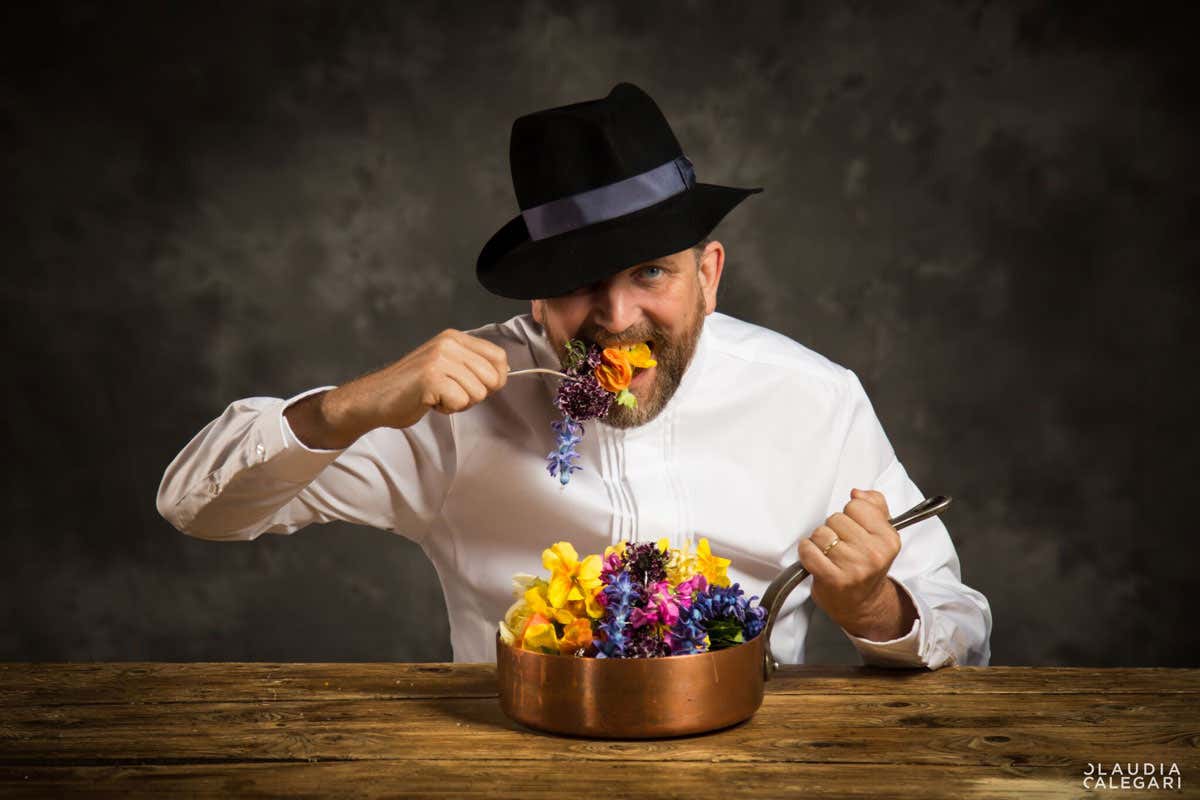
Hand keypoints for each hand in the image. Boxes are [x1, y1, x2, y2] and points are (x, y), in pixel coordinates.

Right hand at [290, 329, 508, 447]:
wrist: (376, 398)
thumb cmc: (412, 388)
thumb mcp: (447, 366)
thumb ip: (472, 365)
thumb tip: (503, 373)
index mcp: (455, 338)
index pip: (499, 357)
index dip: (495, 379)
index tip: (475, 387)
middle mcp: (449, 343)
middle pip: (492, 378)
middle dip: (475, 394)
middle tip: (449, 393)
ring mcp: (439, 359)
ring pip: (478, 392)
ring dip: (459, 402)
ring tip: (437, 395)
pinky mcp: (431, 377)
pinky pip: (461, 401)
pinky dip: (447, 409)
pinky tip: (430, 401)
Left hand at [797, 489, 911, 638]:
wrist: (862, 603)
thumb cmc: (867, 565)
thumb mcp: (880, 534)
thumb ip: (874, 506)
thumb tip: (857, 492)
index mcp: (889, 539)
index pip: (856, 505)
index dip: (850, 515)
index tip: (854, 529)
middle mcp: (874, 553)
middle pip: (836, 518)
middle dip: (834, 528)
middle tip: (841, 545)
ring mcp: (853, 567)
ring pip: (820, 533)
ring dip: (819, 542)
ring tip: (830, 554)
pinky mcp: (832, 578)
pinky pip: (808, 550)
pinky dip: (807, 552)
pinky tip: (816, 560)